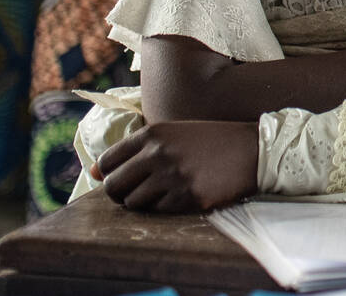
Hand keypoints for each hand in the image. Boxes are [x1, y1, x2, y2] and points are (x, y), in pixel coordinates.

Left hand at [92, 121, 258, 212]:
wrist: (253, 150)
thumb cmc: (209, 141)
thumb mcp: (171, 134)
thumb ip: (133, 150)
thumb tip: (92, 172)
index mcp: (151, 135)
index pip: (107, 163)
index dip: (109, 175)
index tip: (122, 178)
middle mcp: (158, 155)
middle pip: (113, 186)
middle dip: (120, 193)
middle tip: (136, 192)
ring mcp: (173, 177)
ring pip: (133, 203)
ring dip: (142, 202)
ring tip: (161, 193)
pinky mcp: (188, 197)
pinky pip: (158, 211)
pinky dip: (164, 207)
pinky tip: (180, 195)